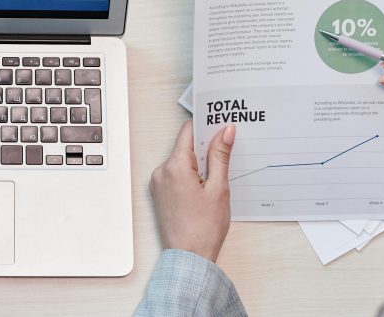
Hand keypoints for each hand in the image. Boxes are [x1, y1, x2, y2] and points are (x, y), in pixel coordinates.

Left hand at [149, 121, 234, 262]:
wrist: (189, 258)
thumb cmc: (204, 228)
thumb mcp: (219, 188)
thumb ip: (220, 156)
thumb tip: (225, 131)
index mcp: (174, 166)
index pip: (188, 131)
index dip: (206, 127)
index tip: (221, 126)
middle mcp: (161, 171)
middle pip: (184, 146)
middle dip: (205, 148)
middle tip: (225, 153)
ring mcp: (158, 183)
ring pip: (181, 161)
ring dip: (198, 164)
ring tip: (216, 179)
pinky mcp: (160, 193)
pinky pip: (176, 174)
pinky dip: (190, 175)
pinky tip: (204, 188)